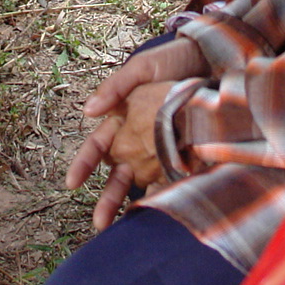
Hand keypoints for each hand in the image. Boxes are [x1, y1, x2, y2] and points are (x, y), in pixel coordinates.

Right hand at [66, 37, 208, 229]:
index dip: (84, 164)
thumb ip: (114, 87)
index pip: (97, 145)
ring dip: (132, 201)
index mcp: (122, 115)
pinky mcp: (185, 149)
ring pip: (141, 178)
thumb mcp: (141, 67)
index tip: (72, 184)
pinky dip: (166, 192)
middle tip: (99, 222)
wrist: (212, 59)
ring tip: (127, 225)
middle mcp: (137, 134)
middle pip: (117, 171)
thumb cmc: (172, 60)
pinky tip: (163, 209)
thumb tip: (88, 111)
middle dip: (107, 197)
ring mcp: (160, 144)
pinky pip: (172, 176)